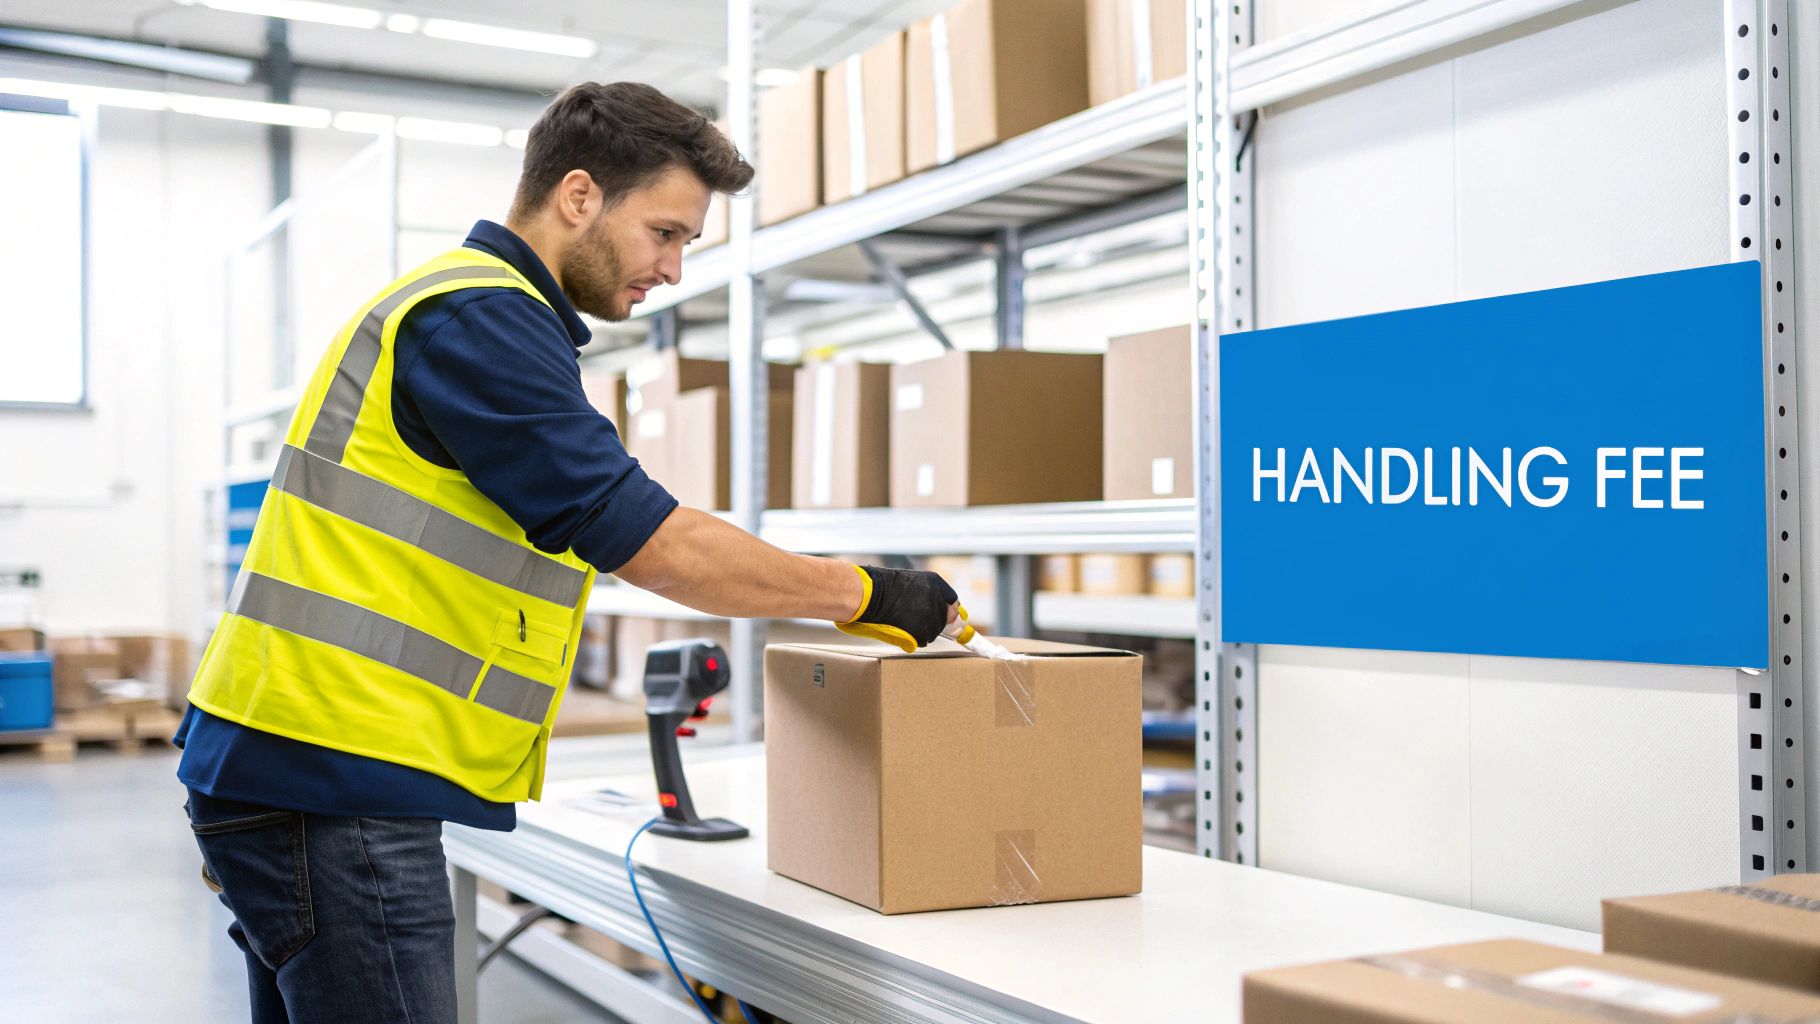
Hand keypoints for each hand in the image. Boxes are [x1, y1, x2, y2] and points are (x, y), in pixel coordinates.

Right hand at [835, 565, 958, 652]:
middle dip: (934, 621)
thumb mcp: (911, 581)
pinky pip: (924, 640)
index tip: (946, 616)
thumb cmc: (884, 587)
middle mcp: (937, 598)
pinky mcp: (923, 631)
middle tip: (917, 620)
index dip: (948, 610)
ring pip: (934, 631)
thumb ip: (928, 592)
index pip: (952, 601)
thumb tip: (941, 609)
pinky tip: (903, 629)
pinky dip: (915, 638)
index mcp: (935, 582)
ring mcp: (931, 616)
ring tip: (905, 622)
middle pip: (945, 618)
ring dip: (923, 630)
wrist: (870, 596)